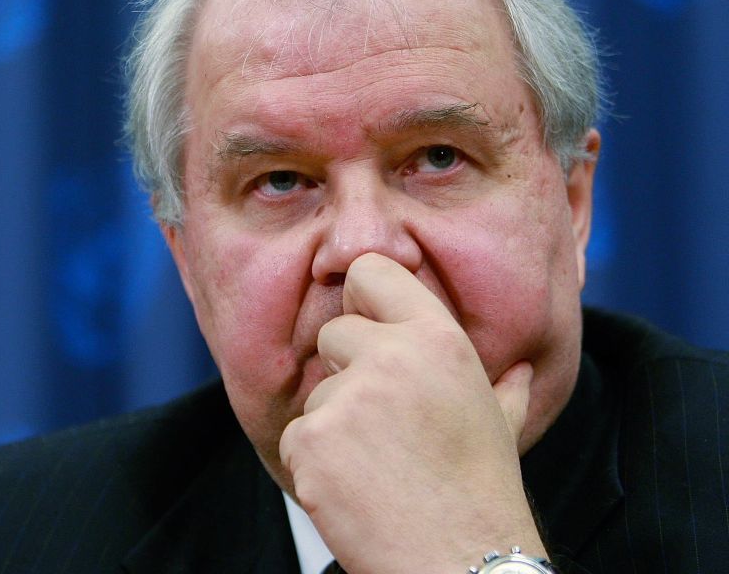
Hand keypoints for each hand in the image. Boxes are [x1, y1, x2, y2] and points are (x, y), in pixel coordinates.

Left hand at [279, 252, 544, 573]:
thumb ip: (500, 388)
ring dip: (334, 428)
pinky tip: (355, 488)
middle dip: (348, 374)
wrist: (459, 560)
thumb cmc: (479, 495)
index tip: (367, 324)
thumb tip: (520, 371)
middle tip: (384, 425)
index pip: (371, 272)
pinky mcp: (310, 438)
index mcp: (437, 340)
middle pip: (334, 334)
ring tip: (379, 468)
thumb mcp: (498, 425)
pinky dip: (315, 465)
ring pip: (316, 393)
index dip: (363, 299)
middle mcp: (390, 356)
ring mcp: (346, 397)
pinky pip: (296, 435)